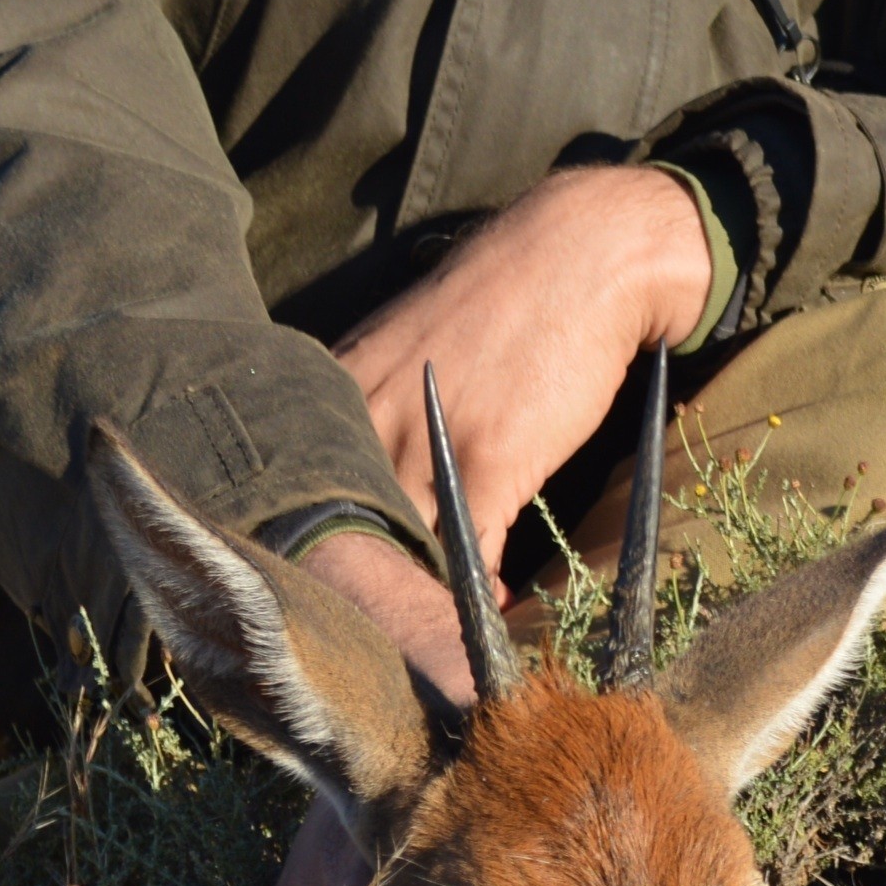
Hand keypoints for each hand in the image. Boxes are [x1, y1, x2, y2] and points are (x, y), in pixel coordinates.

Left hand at [331, 165, 711, 601]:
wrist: (581, 253)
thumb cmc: (502, 300)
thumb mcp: (408, 348)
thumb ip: (373, 410)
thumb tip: (362, 477)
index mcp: (337, 389)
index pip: (304, 493)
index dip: (321, 549)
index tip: (338, 585)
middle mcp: (364, 417)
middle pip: (343, 533)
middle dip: (362, 587)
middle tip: (381, 626)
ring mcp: (422, 444)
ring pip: (400, 554)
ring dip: (418, 601)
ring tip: (433, 633)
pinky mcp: (488, 462)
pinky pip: (471, 557)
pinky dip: (480, 594)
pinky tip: (495, 604)